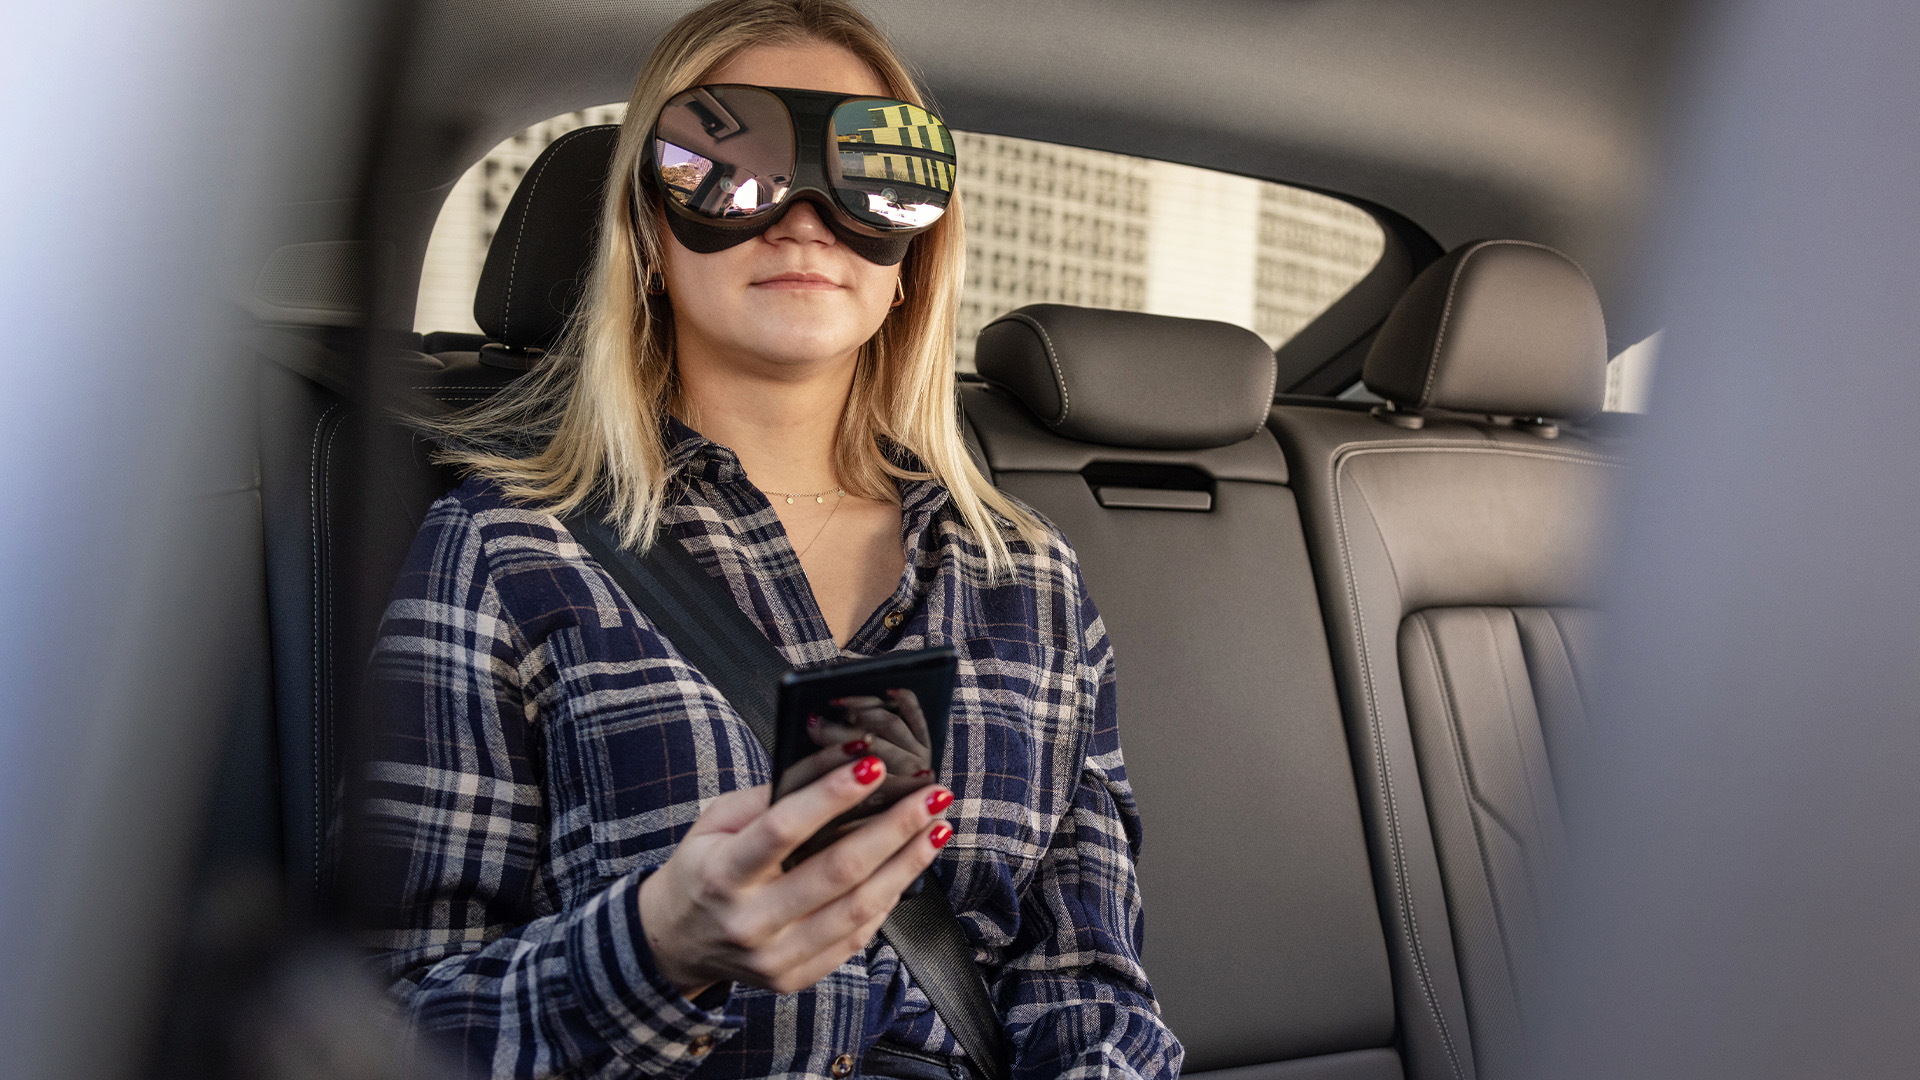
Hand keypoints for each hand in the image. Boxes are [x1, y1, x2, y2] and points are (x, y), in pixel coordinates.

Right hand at [635, 755, 954, 998]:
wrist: (675, 943)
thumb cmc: (701, 870)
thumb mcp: (716, 822)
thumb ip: (770, 796)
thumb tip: (838, 765)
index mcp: (722, 874)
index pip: (783, 829)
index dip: (832, 795)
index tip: (873, 764)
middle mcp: (750, 921)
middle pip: (838, 871)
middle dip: (894, 827)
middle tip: (930, 795)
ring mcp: (775, 957)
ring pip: (860, 908)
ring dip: (908, 863)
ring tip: (935, 827)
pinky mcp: (795, 978)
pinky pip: (857, 937)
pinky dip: (889, 898)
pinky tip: (908, 867)